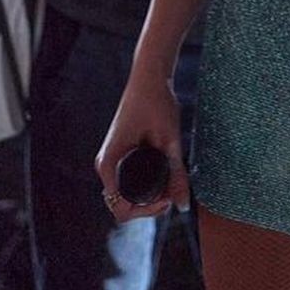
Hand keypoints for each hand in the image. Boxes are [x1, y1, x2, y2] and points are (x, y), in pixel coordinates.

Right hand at [95, 72, 190, 222]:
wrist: (150, 77)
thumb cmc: (157, 102)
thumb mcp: (170, 140)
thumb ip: (176, 173)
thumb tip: (183, 206)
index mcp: (109, 164)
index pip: (120, 208)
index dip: (145, 212)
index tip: (167, 200)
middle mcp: (106, 165)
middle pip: (121, 206)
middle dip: (147, 208)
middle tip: (172, 194)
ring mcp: (111, 161)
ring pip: (124, 196)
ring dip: (145, 199)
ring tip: (170, 186)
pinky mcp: (119, 155)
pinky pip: (126, 183)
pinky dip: (142, 187)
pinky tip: (162, 179)